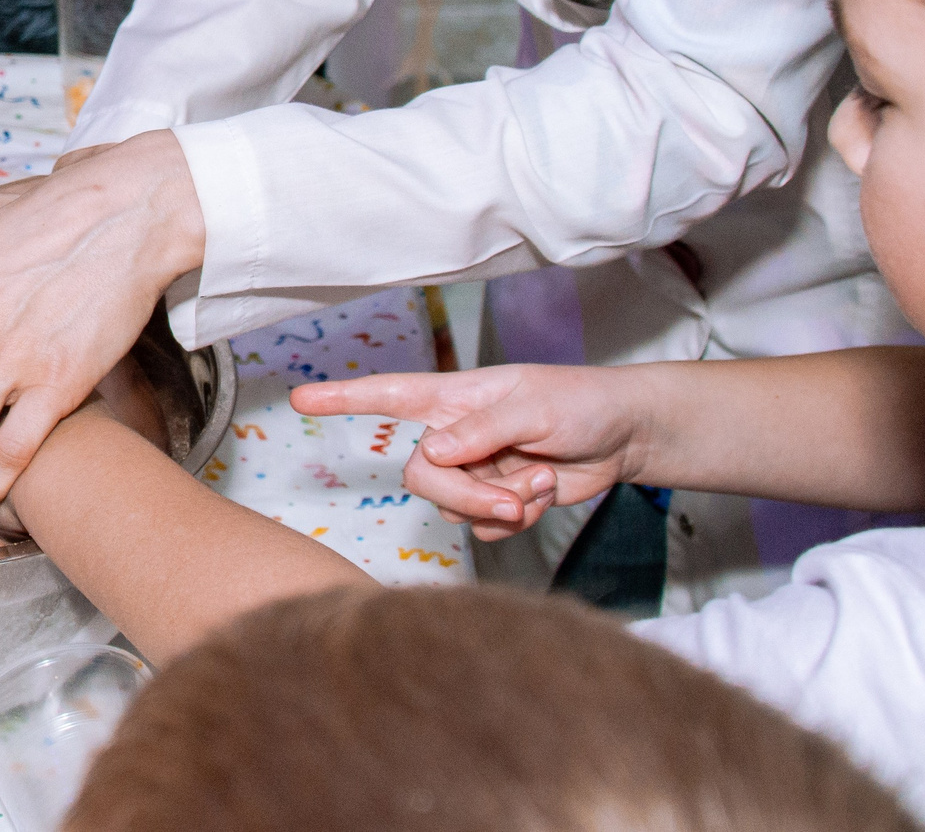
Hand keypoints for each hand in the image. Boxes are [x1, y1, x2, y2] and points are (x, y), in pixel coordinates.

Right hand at [291, 364, 656, 540]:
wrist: (624, 437)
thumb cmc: (580, 402)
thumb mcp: (533, 406)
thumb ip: (481, 429)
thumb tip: (429, 452)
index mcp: (453, 398)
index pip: (387, 396)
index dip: (343, 398)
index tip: (300, 399)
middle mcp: (454, 435)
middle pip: (421, 477)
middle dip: (464, 495)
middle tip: (511, 500)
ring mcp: (473, 471)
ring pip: (450, 507)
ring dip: (498, 506)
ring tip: (538, 484)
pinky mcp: (495, 501)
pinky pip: (481, 528)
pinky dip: (513, 520)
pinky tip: (538, 496)